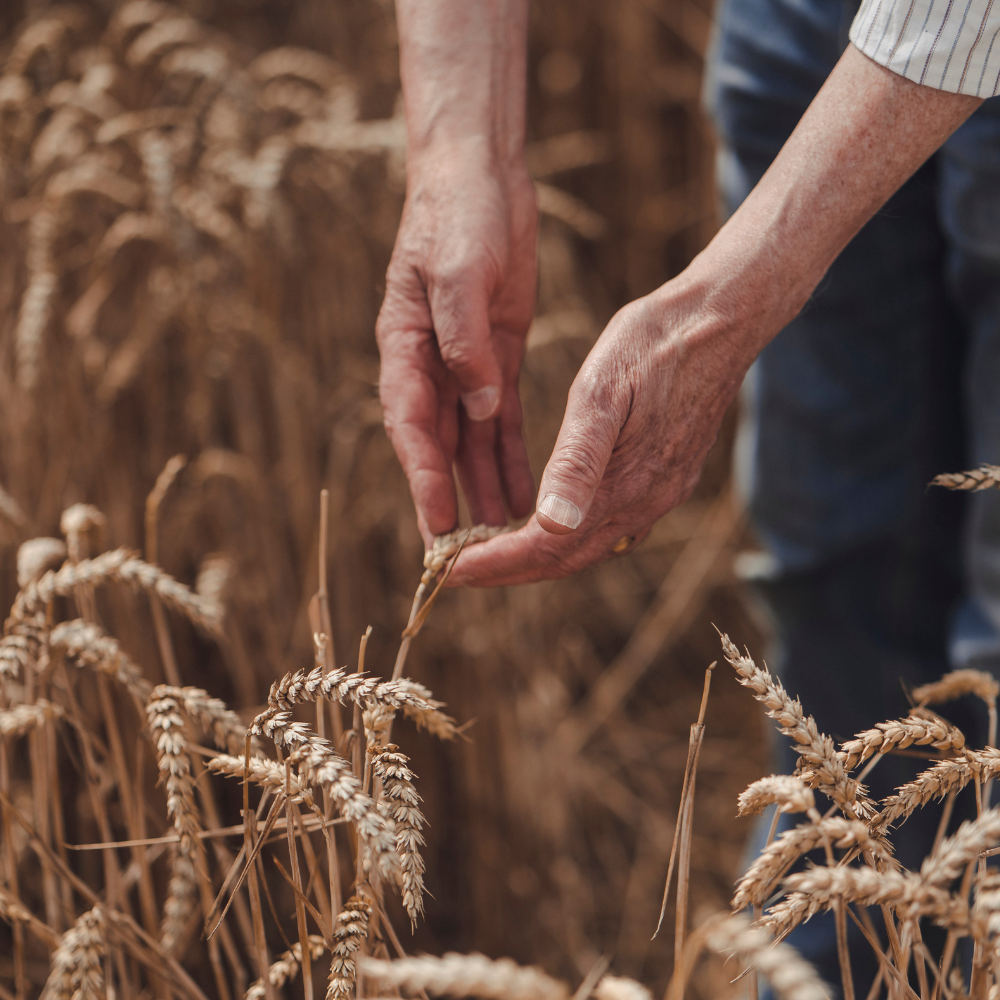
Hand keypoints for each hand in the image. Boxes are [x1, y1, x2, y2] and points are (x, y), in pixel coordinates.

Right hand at [376, 145, 537, 544]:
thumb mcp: (457, 271)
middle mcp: (429, 366)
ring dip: (483, 490)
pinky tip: (523, 493)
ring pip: (471, 443)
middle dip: (448, 501)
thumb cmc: (457, 216)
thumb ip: (463, 338)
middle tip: (462, 559)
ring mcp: (463, 367)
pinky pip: (503, 421)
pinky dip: (511, 458)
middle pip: (436, 447)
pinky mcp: (497, 359)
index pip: (410, 424)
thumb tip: (478, 405)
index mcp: (404, 347)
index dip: (423, 477)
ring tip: (501, 540)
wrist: (479, 179)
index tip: (438, 525)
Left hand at [446, 276, 756, 585]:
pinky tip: (555, 525)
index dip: (495, 564)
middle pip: (567, 560)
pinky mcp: (669, 479)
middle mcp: (645, 502)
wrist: (721, 321)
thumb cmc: (652, 344)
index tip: (449, 571)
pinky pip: (613, 527)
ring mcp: (662, 494)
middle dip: (508, 571)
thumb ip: (577, 461)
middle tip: (457, 570)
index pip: (546, 548)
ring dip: (540, 559)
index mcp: (622, 484)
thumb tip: (551, 525)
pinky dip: (573, 537)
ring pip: (590, 548)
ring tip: (494, 554)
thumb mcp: (602, 392)